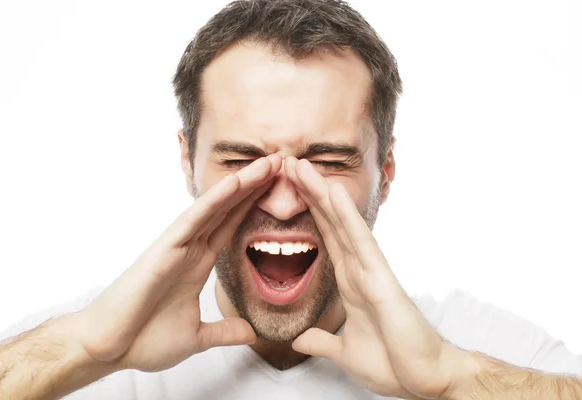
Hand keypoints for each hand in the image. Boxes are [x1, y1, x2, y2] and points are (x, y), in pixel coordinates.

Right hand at [74, 155, 281, 371]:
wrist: (109, 349)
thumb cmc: (143, 340)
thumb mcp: (197, 336)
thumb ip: (224, 331)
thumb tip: (251, 333)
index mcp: (199, 263)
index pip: (233, 226)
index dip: (255, 206)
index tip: (280, 189)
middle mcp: (191, 248)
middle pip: (229, 209)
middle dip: (256, 186)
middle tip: (282, 162)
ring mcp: (178, 245)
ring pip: (216, 207)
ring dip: (242, 184)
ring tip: (269, 163)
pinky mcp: (164, 249)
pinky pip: (194, 220)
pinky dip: (215, 200)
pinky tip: (235, 183)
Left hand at [285, 157, 462, 399]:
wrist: (424, 380)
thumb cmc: (393, 364)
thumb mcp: (345, 353)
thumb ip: (322, 341)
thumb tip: (300, 340)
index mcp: (350, 283)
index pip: (324, 238)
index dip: (307, 213)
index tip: (288, 191)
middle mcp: (358, 270)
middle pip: (329, 223)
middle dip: (308, 193)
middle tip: (288, 164)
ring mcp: (370, 270)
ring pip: (341, 224)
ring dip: (321, 194)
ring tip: (301, 166)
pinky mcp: (381, 279)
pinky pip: (360, 242)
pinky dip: (346, 215)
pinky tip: (332, 192)